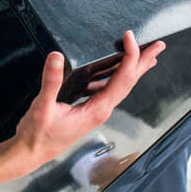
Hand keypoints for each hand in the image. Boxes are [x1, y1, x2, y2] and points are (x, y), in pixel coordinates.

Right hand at [12, 32, 162, 172]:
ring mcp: (97, 110)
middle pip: (130, 81)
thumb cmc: (37, 135)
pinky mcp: (90, 110)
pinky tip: (117, 69)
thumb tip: (56, 57)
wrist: (31, 154)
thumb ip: (51, 82)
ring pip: (122, 85)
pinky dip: (117, 75)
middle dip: (144, 62)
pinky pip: (109, 89)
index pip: (122, 78)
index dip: (129, 55)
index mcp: (97, 109)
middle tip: (159, 45)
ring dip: (134, 68)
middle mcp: (102, 110)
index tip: (129, 37)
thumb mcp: (42, 107)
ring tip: (147, 55)